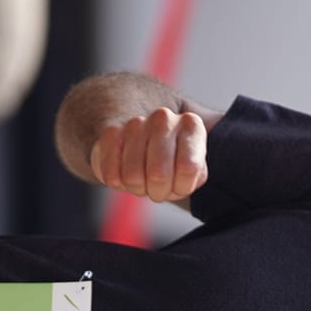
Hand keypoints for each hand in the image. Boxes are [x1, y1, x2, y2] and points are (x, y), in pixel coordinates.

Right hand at [89, 106, 207, 202]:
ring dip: (137, 188)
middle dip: (158, 191)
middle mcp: (164, 119)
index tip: (179, 182)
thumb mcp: (195, 166)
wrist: (139, 136)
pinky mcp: (111, 133)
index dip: (182, 186)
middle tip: (158, 185)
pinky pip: (112, 175)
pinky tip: (124, 172)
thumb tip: (192, 168)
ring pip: (133, 178)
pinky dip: (118, 183)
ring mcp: (136, 123)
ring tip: (143, 177)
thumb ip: (199, 170)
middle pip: (158, 175)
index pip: (188, 168)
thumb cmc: (172, 160)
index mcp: (191, 125)